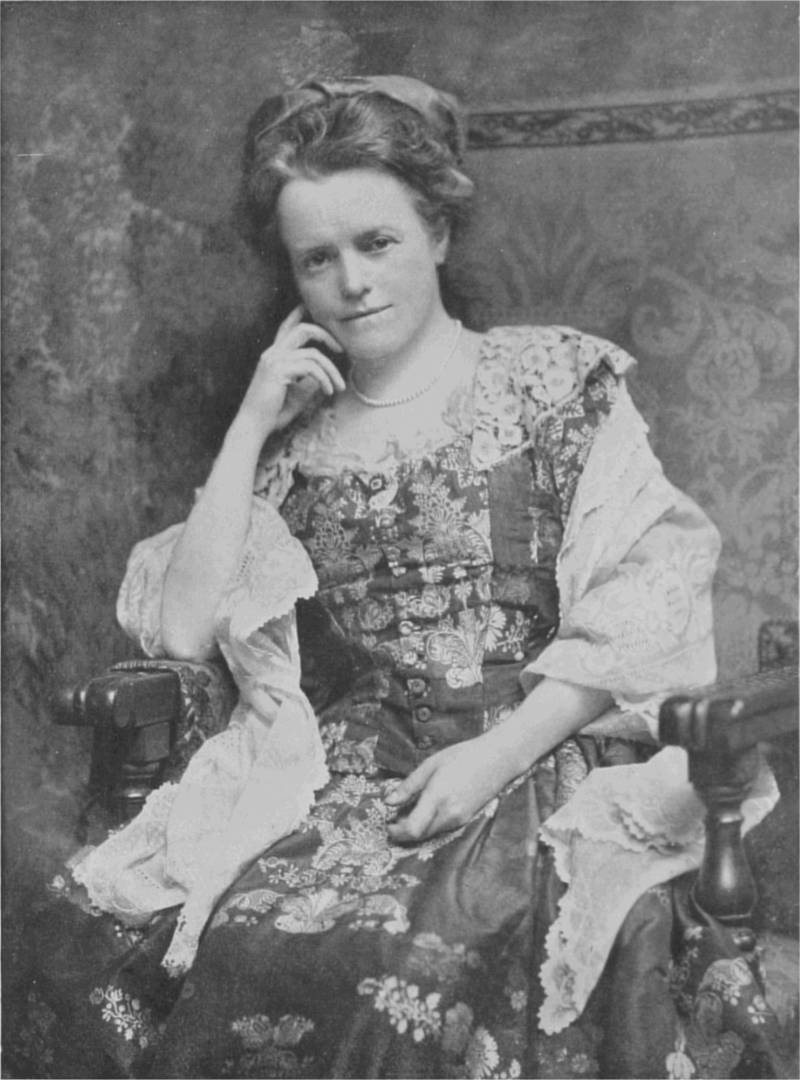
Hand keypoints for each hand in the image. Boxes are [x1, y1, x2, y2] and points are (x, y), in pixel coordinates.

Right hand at [238, 305, 346, 435]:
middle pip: (303, 329)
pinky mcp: (279, 371)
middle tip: (341, 350)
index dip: (299, 314)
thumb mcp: (295, 394)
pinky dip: (324, 379)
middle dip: (326, 336)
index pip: (287, 327)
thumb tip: (322, 375)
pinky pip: (311, 368)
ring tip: (339, 387)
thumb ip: (307, 381)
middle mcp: (272, 353)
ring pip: (313, 353)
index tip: (311, 307)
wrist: (253, 426)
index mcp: (273, 356)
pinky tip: (328, 392)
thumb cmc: (272, 414)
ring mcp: (274, 360)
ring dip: (331, 371)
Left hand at [385, 736, 513, 843]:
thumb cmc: (462, 756)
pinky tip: (424, 813)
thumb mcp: (430, 765)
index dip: (397, 832)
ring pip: (431, 834)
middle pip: (420, 835)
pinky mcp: (466, 819)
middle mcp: (449, 812)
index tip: (387, 825)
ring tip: (405, 815)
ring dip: (416, 830)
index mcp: (438, 796)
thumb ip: (409, 786)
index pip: (413, 828)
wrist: (497, 759)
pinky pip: (442, 828)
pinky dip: (429, 826)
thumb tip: (388, 801)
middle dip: (403, 833)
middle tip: (392, 821)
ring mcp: (459, 818)